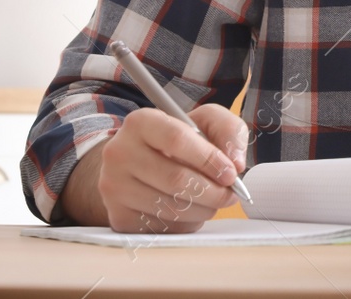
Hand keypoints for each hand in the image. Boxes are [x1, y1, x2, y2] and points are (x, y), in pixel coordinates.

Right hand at [91, 103, 247, 233]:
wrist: (136, 164)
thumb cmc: (177, 141)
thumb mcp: (205, 121)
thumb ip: (228, 130)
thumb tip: (236, 162)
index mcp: (141, 122)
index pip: (177, 139)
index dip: (210, 159)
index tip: (231, 173)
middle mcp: (119, 153)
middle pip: (175, 179)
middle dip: (213, 191)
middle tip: (230, 194)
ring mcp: (114, 187)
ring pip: (170, 207)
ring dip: (203, 209)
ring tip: (214, 201)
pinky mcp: (118, 216)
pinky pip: (161, 227)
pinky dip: (185, 223)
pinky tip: (191, 210)